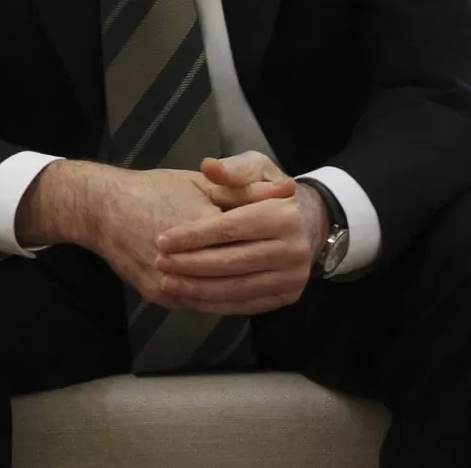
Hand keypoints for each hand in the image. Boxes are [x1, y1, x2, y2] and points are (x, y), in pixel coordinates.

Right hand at [87, 163, 296, 311]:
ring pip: (222, 296)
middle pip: (237, 270)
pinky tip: (247, 298)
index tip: (294, 232)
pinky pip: (204, 306)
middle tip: (293, 263)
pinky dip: (229, 303)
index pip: (245, 235)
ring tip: (276, 284)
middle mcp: (182, 260)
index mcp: (196, 224)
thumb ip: (243, 190)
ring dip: (252, 292)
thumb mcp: (201, 181)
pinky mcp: (162, 297)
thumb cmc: (154, 189)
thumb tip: (286, 191)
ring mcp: (170, 284)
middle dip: (267, 266)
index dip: (271, 233)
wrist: (104, 210)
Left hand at [152, 153, 329, 314]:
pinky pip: (246, 304)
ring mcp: (292, 276)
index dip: (194, 236)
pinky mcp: (288, 295)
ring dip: (198, 289)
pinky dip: (215, 304)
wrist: (310, 221)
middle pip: (232, 262)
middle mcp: (293, 249)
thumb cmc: (272, 191)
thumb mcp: (257, 168)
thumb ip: (232, 169)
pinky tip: (191, 296)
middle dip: (191, 265)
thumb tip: (208, 166)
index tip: (163, 240)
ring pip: (238, 289)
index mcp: (284, 214)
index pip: (231, 228)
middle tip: (160, 263)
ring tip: (168, 282)